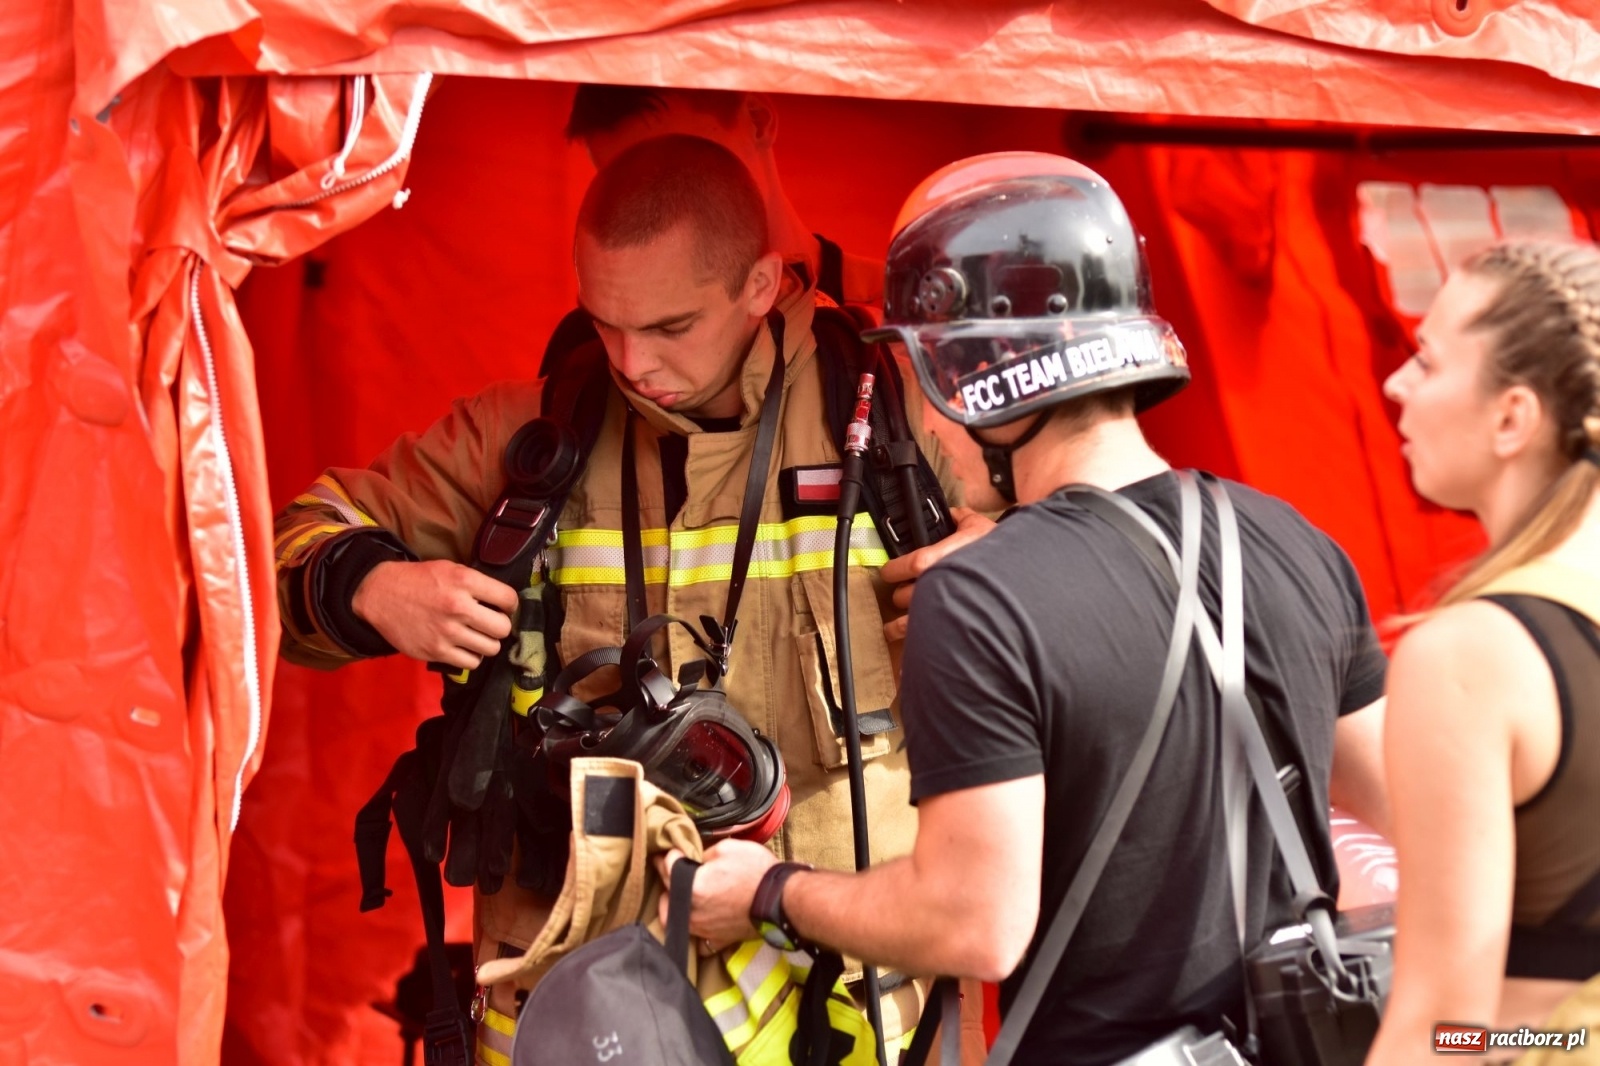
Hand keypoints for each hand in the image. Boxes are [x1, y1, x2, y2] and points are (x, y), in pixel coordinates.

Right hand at [350, 559, 518, 668]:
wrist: (380, 594)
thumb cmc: (419, 580)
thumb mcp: (450, 569)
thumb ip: (477, 584)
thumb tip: (505, 602)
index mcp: (464, 581)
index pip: (509, 599)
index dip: (510, 604)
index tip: (503, 606)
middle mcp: (459, 607)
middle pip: (503, 628)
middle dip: (500, 625)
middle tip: (490, 623)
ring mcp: (447, 632)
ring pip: (491, 648)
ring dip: (487, 642)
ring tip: (476, 635)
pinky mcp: (436, 652)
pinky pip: (472, 663)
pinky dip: (471, 656)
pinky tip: (464, 646)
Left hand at [658, 841, 777, 948]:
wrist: (781, 900)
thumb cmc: (757, 871)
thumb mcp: (728, 848)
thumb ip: (704, 853)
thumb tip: (696, 857)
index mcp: (692, 886)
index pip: (668, 866)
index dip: (667, 854)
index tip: (667, 850)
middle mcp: (692, 911)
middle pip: (668, 893)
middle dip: (667, 879)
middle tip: (670, 869)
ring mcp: (704, 929)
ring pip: (675, 919)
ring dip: (674, 904)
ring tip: (680, 893)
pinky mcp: (718, 940)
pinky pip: (697, 939)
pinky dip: (693, 928)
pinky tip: (696, 919)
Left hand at [878, 507, 996, 641]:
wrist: (1026, 577)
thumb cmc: (1004, 556)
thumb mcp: (982, 529)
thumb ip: (962, 518)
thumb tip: (952, 513)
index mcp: (943, 560)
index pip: (910, 564)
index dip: (894, 569)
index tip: (889, 572)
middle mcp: (941, 586)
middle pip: (906, 596)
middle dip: (901, 596)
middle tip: (901, 596)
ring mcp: (945, 610)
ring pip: (911, 621)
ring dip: (899, 625)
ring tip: (892, 628)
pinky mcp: (951, 629)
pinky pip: (925, 640)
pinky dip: (914, 646)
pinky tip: (908, 653)